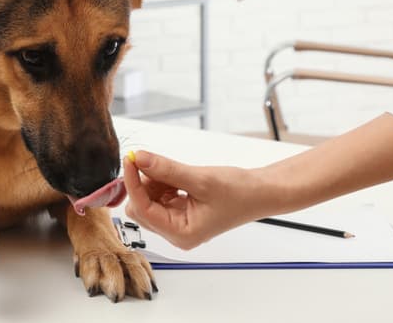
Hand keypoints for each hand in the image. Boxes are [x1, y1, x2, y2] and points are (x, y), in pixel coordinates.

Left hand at [122, 151, 268, 249]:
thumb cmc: (240, 192)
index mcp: (181, 234)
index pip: (143, 209)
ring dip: (153, 182)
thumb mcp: (200, 179)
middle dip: (144, 184)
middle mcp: (176, 233)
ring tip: (174, 172)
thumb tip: (139, 158)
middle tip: (153, 162)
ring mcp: (177, 224)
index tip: (131, 159)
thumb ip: (167, 169)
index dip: (133, 183)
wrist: (261, 192)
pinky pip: (158, 197)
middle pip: (141, 208)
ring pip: (148, 201)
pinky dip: (161, 183)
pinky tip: (176, 177)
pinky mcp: (180, 213)